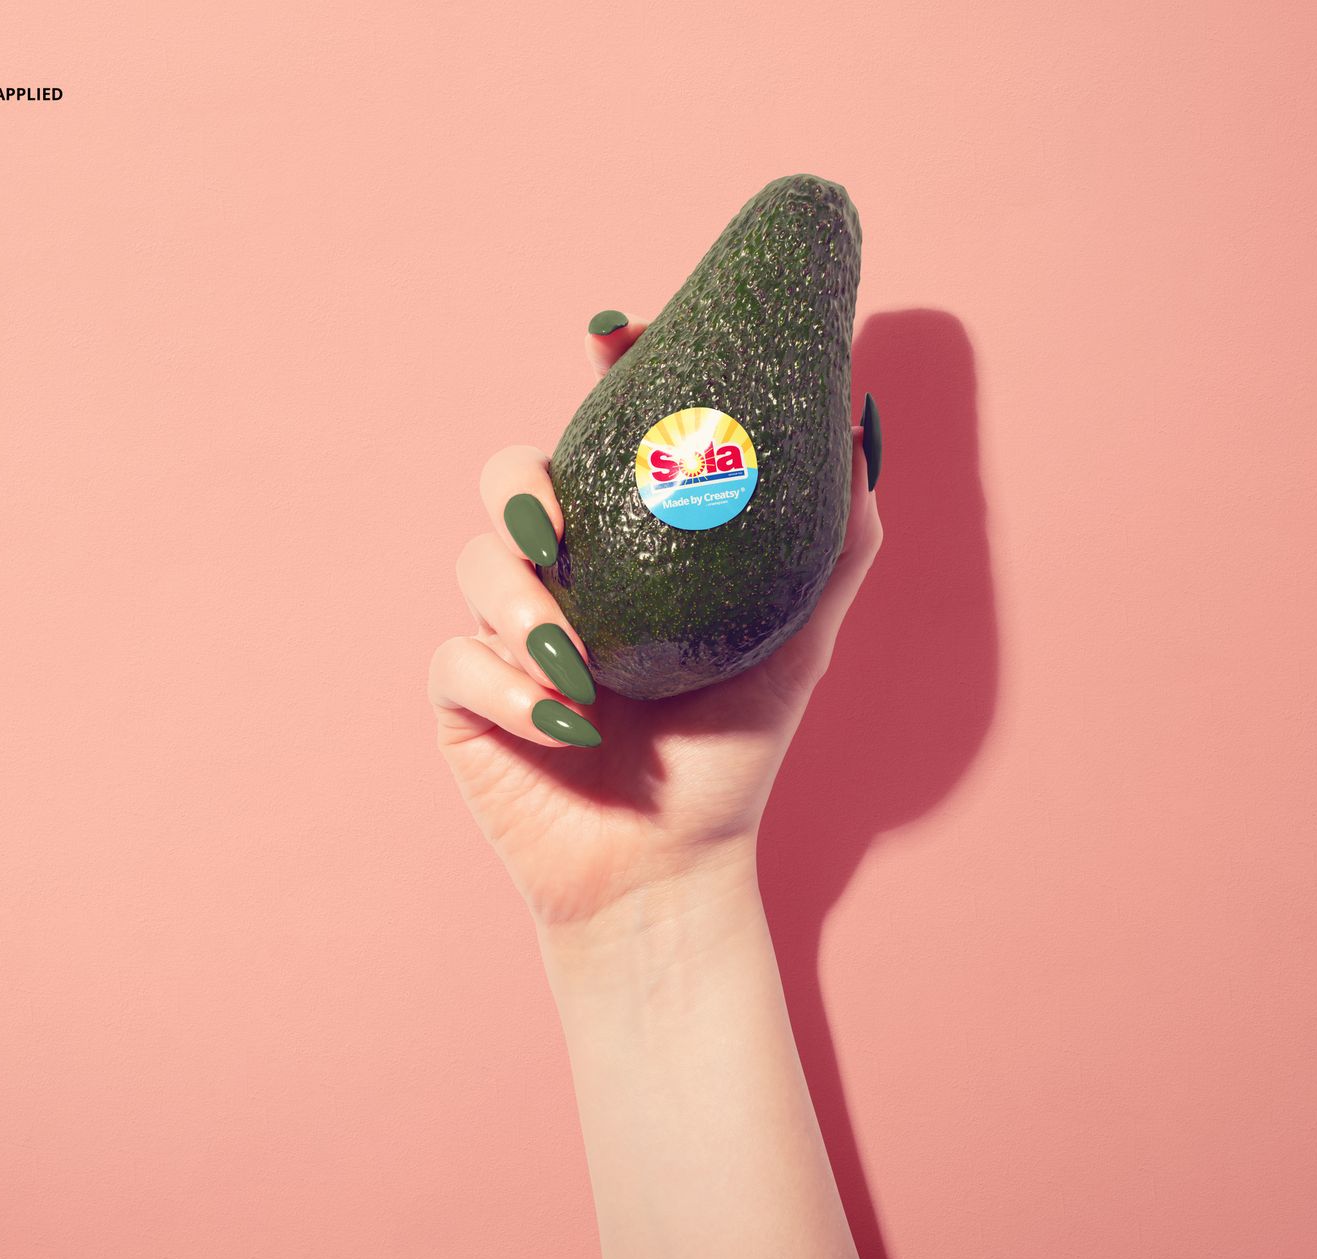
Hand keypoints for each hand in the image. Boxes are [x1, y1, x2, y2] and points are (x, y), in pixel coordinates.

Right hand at [429, 311, 883, 935]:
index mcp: (628, 546)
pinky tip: (565, 723)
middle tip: (557, 519)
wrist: (671, 870)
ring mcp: (506, 631)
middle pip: (511, 478)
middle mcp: (562, 575)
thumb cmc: (731, 755)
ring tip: (578, 661)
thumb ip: (834, 546)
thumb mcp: (800, 642)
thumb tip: (859, 430)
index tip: (612, 330)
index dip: (601, 374)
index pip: (599, 436)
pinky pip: (457, 658)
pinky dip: (508, 684)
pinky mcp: (466, 696)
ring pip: (475, 562)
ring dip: (521, 605)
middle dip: (522, 481)